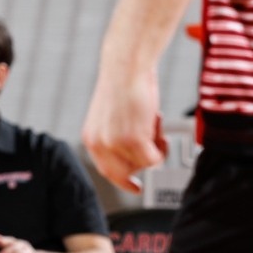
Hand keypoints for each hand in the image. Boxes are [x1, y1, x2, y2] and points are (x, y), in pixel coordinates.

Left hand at [82, 62, 165, 193]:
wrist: (127, 65)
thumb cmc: (123, 84)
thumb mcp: (112, 117)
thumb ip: (117, 138)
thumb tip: (137, 156)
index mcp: (91, 139)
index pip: (107, 171)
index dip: (123, 180)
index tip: (135, 187)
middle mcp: (99, 145)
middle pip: (128, 171)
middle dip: (144, 158)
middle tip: (156, 140)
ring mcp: (115, 144)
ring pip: (145, 164)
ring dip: (154, 144)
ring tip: (150, 119)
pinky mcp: (133, 141)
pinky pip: (155, 158)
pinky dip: (161, 144)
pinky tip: (156, 122)